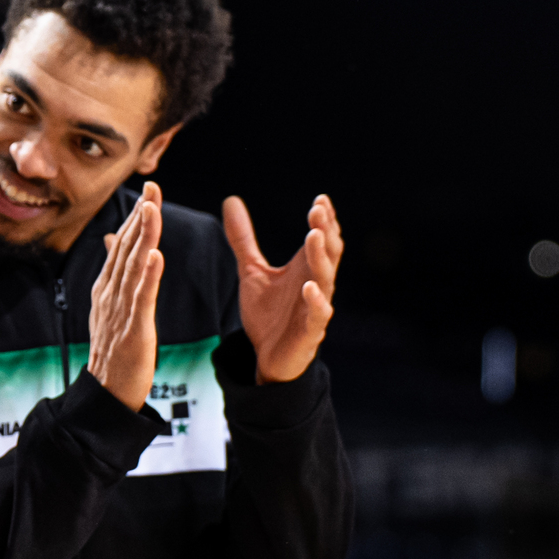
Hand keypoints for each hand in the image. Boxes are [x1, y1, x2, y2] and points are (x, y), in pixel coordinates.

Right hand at [87, 182, 164, 411]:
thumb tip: (110, 239)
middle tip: (152, 187)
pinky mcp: (134, 329)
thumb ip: (114, 272)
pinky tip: (156, 255)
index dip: (135, 216)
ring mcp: (120, 310)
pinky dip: (149, 275)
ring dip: (143, 236)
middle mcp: (111, 293)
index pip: (122, 244)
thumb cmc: (113, 350)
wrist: (106, 391)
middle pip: (126, 248)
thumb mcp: (110, 305)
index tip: (149, 190)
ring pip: (134, 266)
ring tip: (152, 210)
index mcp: (107, 287)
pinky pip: (141, 298)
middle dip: (140, 217)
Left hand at [224, 193, 342, 383]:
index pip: (322, 239)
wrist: (267, 358)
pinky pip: (318, 314)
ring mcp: (315, 307)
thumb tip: (230, 200)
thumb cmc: (268, 315)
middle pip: (327, 253)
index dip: (324, 220)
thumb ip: (244, 239)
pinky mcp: (310, 331)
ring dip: (320, 257)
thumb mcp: (251, 271)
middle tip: (318, 209)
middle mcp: (315, 284)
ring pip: (325, 278)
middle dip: (324, 231)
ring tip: (313, 235)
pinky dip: (316, 300)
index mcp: (305, 268)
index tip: (320, 200)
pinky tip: (309, 286)